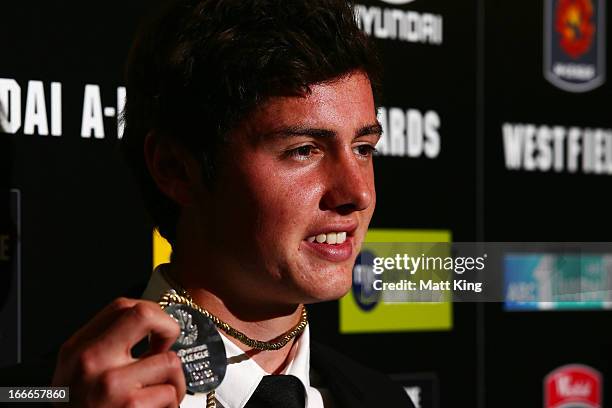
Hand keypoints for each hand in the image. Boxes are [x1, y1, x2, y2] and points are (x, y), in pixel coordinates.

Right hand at [52, 298, 185, 406]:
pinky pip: (172, 393)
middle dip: (169, 327)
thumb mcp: (78, 375)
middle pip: (144, 314)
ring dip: (174, 382)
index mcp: (77, 349)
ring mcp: (110, 383)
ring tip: (159, 397)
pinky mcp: (131, 406)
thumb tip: (149, 325)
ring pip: (170, 361)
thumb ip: (105, 348)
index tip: (156, 332)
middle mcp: (90, 361)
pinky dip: (171, 405)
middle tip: (168, 347)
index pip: (122, 306)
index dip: (150, 313)